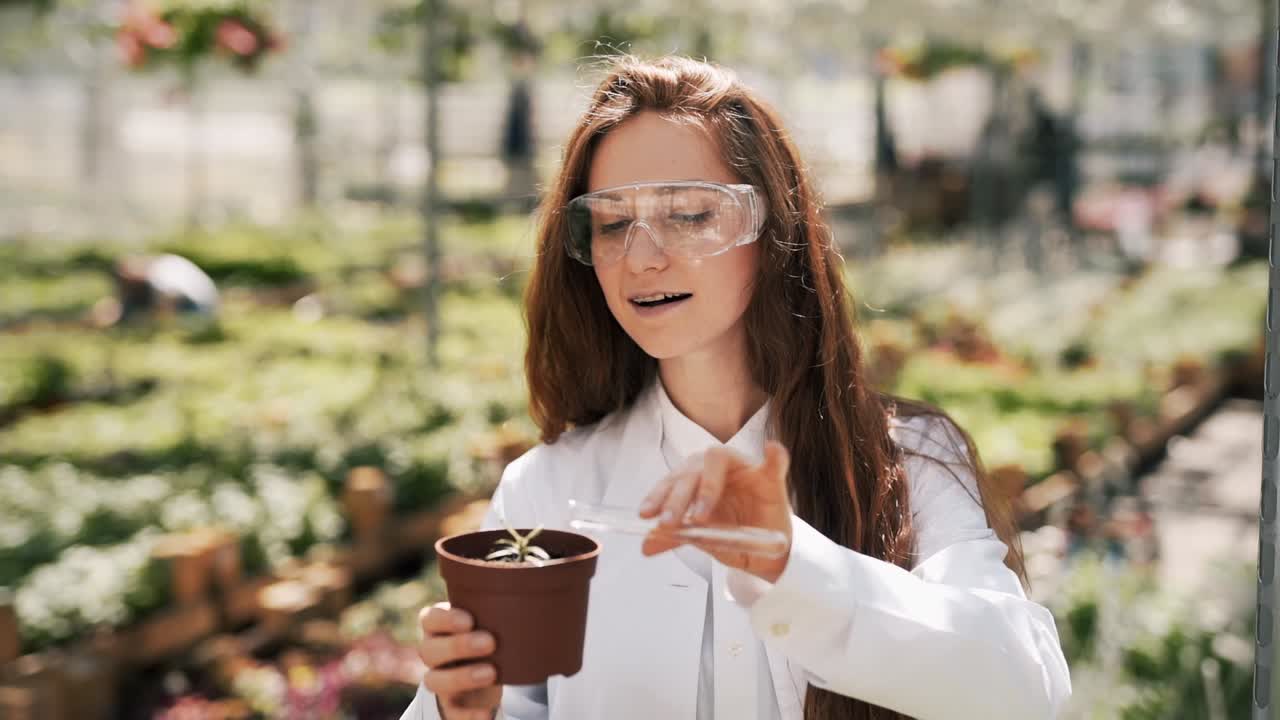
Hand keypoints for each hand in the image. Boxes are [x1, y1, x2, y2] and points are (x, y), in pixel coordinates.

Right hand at [418, 602, 501, 719]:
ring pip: (434, 680)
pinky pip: (452, 712)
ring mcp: (440, 679)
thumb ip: (503, 602)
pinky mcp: (452, 705)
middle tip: (490, 642)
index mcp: (440, 627)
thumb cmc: (493, 633)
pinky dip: (468, 715)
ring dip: (461, 677)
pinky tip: (487, 712)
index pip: (429, 618)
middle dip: (458, 646)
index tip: (470, 620)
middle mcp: (434, 652)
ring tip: (491, 673)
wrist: (492, 671)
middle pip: (429, 650)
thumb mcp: (495, 616)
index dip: (445, 619)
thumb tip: (536, 584)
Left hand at [637, 441, 792, 582]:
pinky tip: (772, 450)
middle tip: (669, 523)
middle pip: (691, 471)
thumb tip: (645, 546)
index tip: (646, 514)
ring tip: (701, 514)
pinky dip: (775, 456)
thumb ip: (675, 537)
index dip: (657, 495)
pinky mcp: (771, 479)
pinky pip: (775, 464)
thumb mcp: (701, 539)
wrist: (766, 550)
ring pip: (719, 459)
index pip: (673, 480)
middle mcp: (716, 469)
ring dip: (707, 485)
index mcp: (696, 479)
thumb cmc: (732, 535)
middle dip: (677, 497)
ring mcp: (744, 470)